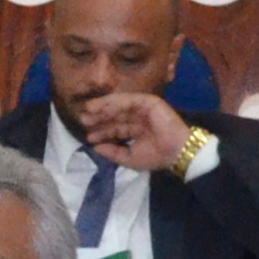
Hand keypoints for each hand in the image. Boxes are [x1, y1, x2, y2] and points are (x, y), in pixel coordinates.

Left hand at [69, 91, 192, 172]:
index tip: (88, 136)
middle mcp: (138, 118)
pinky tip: (101, 107)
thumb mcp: (129, 158)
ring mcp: (144, 109)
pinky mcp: (149, 101)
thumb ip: (112, 152)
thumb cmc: (156, 156)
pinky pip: (128, 100)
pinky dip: (114, 102)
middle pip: (115, 116)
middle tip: (83, 120)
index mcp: (136, 130)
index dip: (102, 131)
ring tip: (88, 111)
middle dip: (99, 118)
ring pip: (119, 106)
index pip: (116, 129)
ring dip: (103, 107)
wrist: (175, 152)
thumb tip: (95, 147)